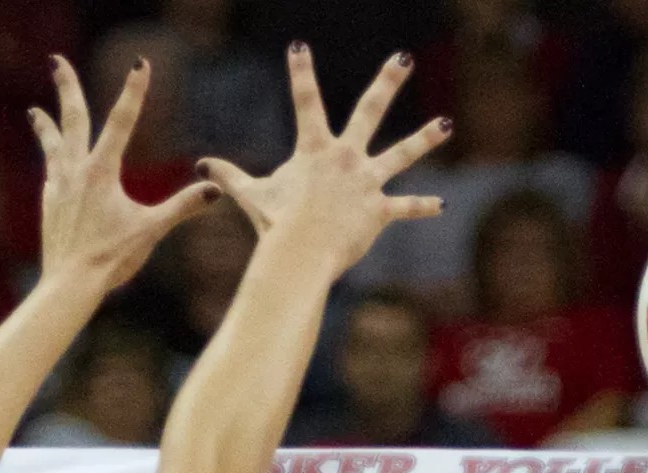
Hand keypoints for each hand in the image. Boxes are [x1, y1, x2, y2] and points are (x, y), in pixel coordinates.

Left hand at [33, 55, 221, 291]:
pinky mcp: (51, 204)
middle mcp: (76, 171)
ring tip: (34, 110)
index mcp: (101, 172)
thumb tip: (215, 189)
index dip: (134, 90)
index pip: (121, 121)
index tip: (140, 63)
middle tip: (56, 60)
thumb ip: (182, 206)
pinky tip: (52, 161)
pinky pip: (51, 171)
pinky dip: (51, 159)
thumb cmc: (111, 259)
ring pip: (53, 144)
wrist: (69, 284)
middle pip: (72, 118)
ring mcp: (60, 186)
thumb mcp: (152, 230)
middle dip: (66, 86)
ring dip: (46, 124)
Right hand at [198, 47, 449, 280]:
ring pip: (402, 154)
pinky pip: (404, 207)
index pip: (305, 101)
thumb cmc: (274, 223)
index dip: (300, 72)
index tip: (298, 45)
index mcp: (315, 149)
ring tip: (445, 124)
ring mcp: (366, 182)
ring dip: (425, 138)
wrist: (301, 251)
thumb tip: (202, 166)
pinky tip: (439, 206)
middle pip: (370, 111)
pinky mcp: (379, 210)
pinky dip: (421, 207)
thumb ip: (228, 177)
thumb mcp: (250, 195)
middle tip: (403, 58)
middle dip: (386, 82)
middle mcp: (346, 157)